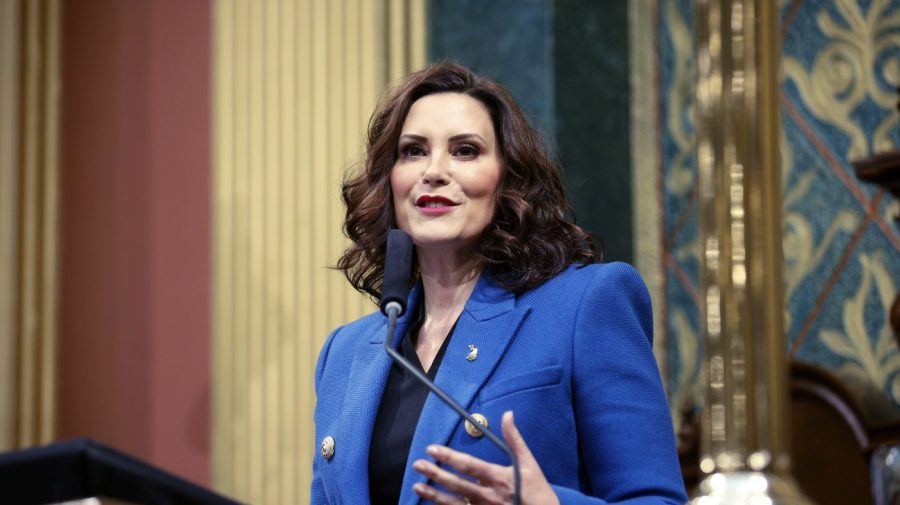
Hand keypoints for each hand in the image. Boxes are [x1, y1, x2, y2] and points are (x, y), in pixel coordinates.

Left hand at [411, 411, 560, 504]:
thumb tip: (507, 415)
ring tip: (418, 487)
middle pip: (457, 485)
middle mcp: (489, 496)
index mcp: (499, 479)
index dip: (449, 457)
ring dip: (434, 495)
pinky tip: (433, 503)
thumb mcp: (528, 463)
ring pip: (454, 503)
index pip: (469, 466)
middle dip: (435, 474)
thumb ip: (514, 439)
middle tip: (418, 465)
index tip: (432, 449)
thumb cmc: (536, 489)